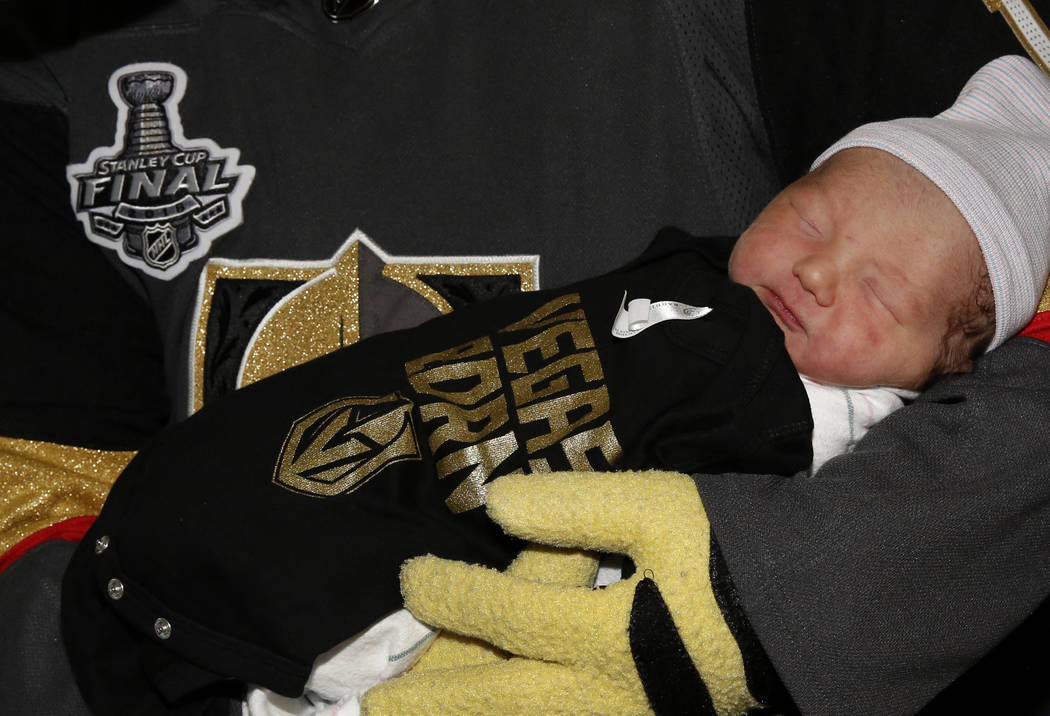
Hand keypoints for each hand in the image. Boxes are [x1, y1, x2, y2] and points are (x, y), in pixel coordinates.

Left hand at [363, 470, 773, 714]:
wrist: (828, 610)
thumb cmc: (742, 553)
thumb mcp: (662, 510)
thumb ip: (575, 509)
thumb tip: (495, 504)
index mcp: (606, 637)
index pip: (505, 615)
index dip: (452, 594)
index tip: (411, 578)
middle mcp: (607, 694)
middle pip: (502, 702)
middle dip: (436, 703)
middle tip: (374, 710)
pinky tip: (509, 711)